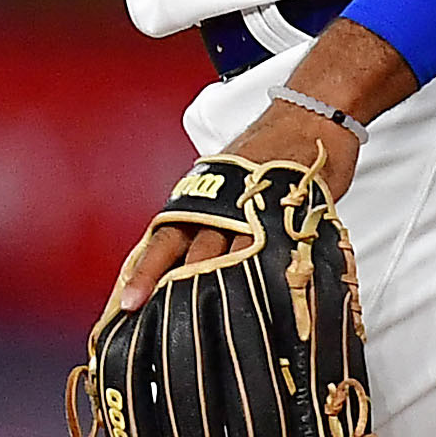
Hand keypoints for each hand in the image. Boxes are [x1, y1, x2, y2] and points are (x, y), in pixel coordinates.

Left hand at [100, 17, 409, 318]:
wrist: (308, 115)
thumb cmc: (269, 152)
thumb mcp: (228, 180)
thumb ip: (213, 219)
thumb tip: (194, 261)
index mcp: (201, 198)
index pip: (164, 240)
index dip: (145, 272)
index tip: (127, 302)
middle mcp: (221, 205)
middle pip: (189, 255)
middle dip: (172, 289)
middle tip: (153, 319)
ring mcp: (255, 210)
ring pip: (229, 257)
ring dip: (217, 289)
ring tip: (206, 321)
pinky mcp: (290, 214)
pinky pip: (274, 254)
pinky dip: (267, 279)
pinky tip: (261, 302)